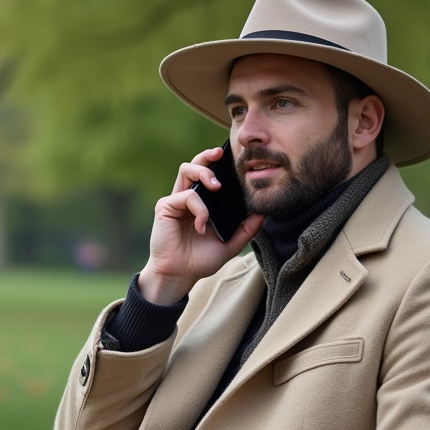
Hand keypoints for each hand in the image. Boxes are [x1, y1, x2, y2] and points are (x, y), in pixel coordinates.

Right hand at [137, 146, 263, 303]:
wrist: (179, 275)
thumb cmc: (199, 260)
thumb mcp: (230, 244)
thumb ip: (246, 229)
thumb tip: (263, 212)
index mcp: (201, 203)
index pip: (210, 175)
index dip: (219, 164)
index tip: (234, 158)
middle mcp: (188, 198)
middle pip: (195, 164)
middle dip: (208, 156)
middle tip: (221, 155)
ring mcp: (175, 201)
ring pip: (186, 170)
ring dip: (203, 172)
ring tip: (216, 186)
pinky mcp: (165, 206)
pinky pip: (187, 196)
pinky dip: (199, 209)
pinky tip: (201, 225)